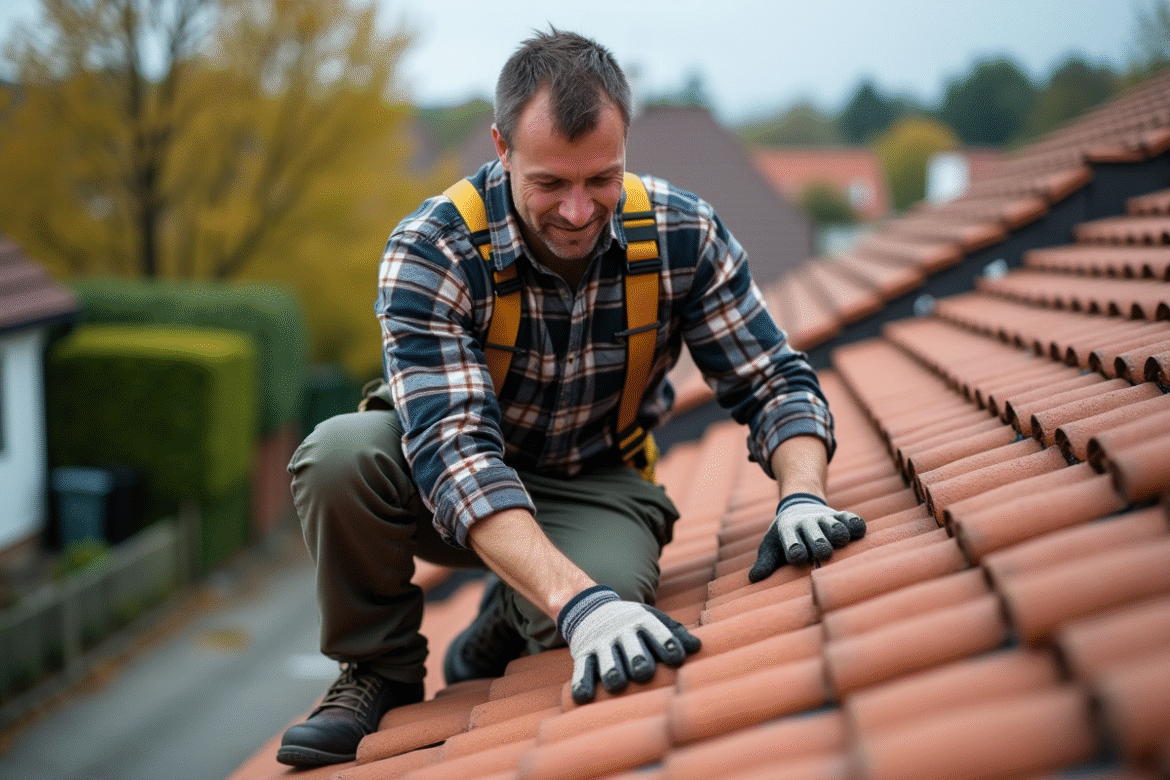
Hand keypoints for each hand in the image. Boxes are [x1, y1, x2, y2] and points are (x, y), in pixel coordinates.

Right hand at [558, 585, 700, 703]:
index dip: (667, 645)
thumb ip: (674, 632)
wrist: (589, 608)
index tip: (676, 659)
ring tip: (617, 685)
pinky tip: (585, 697)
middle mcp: (621, 632)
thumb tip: (697, 647)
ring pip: (607, 661)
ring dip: (612, 672)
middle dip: (639, 661)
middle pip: (632, 648)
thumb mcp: (651, 618)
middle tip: (644, 673)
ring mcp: (601, 643)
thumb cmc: (630, 622)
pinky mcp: (583, 654)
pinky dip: (582, 684)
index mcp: (641, 621)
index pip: (657, 631)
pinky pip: (582, 670)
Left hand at [749, 493, 864, 581]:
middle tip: (822, 553)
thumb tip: (753, 578)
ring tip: (840, 541)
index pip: (791, 541)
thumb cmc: (785, 536)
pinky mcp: (841, 517)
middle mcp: (807, 523)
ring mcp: (825, 519)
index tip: (798, 558)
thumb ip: (765, 562)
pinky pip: (851, 519)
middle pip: (815, 535)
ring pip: (835, 526)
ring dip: (838, 534)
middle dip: (819, 545)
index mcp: (788, 529)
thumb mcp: (771, 546)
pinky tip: (857, 533)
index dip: (795, 550)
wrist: (798, 507)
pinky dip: (856, 525)